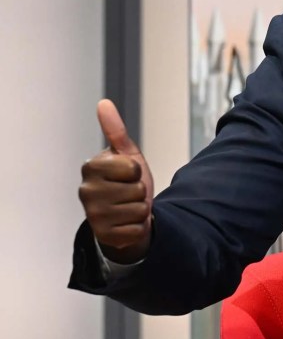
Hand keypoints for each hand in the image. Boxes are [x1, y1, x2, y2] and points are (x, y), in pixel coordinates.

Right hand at [78, 99, 153, 263]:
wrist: (128, 215)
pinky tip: (127, 223)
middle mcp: (86, 192)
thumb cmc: (127, 182)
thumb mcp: (126, 155)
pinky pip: (137, 228)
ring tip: (129, 207)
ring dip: (140, 209)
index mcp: (91, 168)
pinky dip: (138, 227)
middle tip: (129, 193)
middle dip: (140, 192)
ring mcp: (92, 215)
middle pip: (137, 189)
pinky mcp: (103, 235)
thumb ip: (115, 131)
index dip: (136, 171)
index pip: (131, 167)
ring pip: (138, 209)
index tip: (128, 174)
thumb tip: (104, 103)